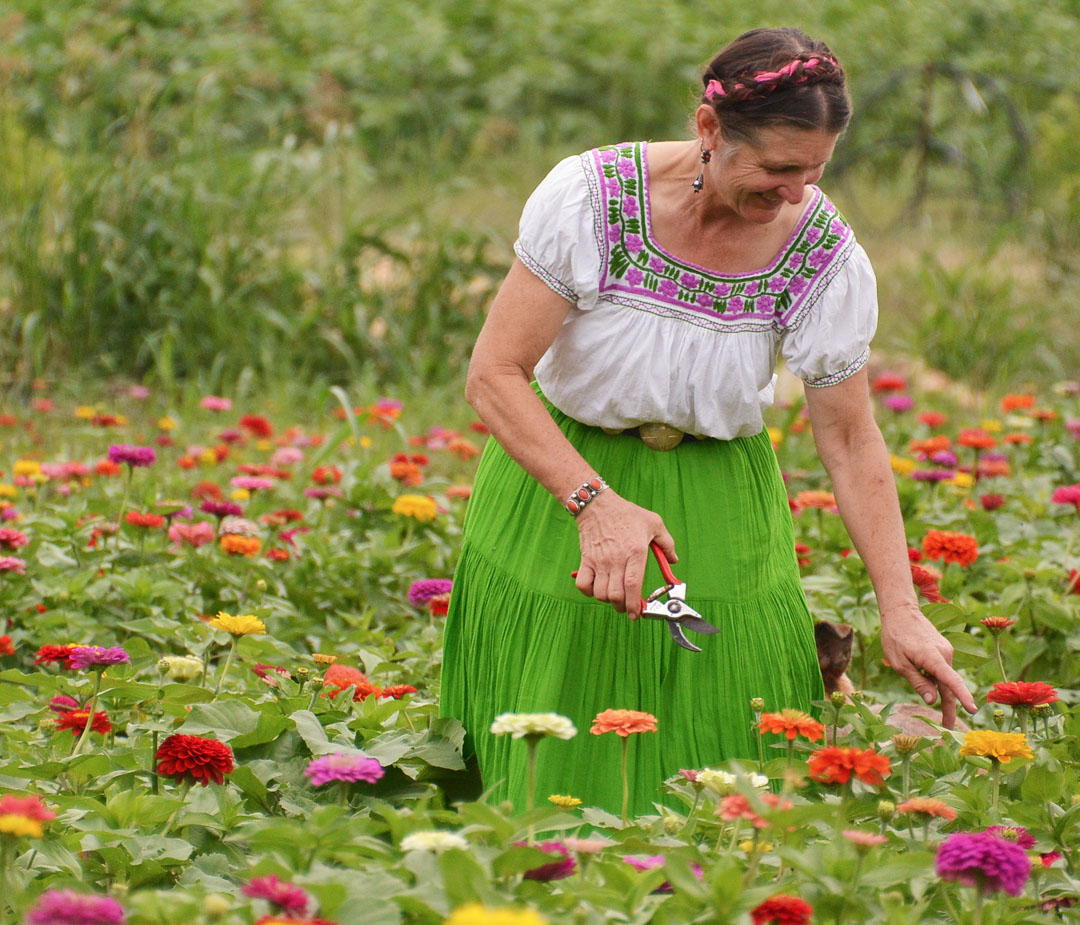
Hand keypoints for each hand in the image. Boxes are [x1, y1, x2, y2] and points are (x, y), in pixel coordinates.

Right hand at [573, 491, 676, 618]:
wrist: (597, 504)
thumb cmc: (627, 513)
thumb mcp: (654, 523)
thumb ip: (667, 544)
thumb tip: (673, 561)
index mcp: (635, 552)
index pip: (634, 585)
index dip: (635, 604)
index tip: (637, 614)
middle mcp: (616, 560)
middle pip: (616, 595)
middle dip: (623, 607)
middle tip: (628, 607)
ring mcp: (599, 561)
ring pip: (600, 594)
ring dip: (608, 600)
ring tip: (614, 596)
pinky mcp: (586, 560)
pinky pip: (582, 584)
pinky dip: (588, 592)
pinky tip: (596, 589)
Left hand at [880, 604, 976, 729]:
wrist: (901, 611)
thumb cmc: (895, 636)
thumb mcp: (899, 663)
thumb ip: (917, 682)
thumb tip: (933, 700)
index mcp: (932, 657)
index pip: (951, 680)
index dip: (962, 696)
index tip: (972, 710)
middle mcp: (945, 654)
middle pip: (949, 685)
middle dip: (950, 707)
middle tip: (948, 727)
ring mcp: (946, 651)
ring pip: (945, 677)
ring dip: (940, 692)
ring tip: (934, 705)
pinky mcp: (944, 649)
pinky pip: (942, 669)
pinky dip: (936, 679)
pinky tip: (922, 674)